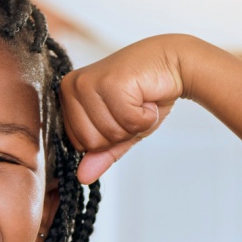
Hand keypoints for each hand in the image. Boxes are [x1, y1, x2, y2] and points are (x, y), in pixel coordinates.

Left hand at [58, 34, 185, 183]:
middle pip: (91, 142)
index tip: (120, 115)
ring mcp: (89, 82)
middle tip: (131, 107)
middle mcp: (72, 87)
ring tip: (139, 101)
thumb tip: (82, 178)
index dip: (107, 139)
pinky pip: (128, 121)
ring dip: (134, 123)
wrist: (173, 63)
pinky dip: (146, 116)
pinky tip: (147, 97)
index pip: (79, 145)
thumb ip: (101, 153)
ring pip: (109, 133)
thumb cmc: (145, 94)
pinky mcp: (111, 81)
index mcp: (67, 96)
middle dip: (120, 133)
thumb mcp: (121, 130)